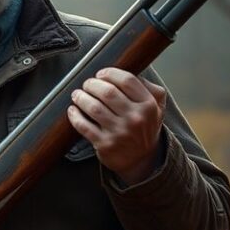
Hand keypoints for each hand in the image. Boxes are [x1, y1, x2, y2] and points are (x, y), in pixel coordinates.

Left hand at [67, 67, 165, 184]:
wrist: (142, 160)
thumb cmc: (144, 127)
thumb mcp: (157, 107)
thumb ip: (148, 87)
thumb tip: (130, 69)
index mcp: (148, 106)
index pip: (127, 80)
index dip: (110, 73)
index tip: (101, 74)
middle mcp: (135, 119)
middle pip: (108, 92)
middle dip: (92, 84)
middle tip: (87, 84)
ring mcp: (119, 133)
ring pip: (93, 107)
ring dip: (81, 97)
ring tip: (77, 94)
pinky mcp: (104, 144)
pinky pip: (84, 126)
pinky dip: (74, 115)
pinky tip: (72, 110)